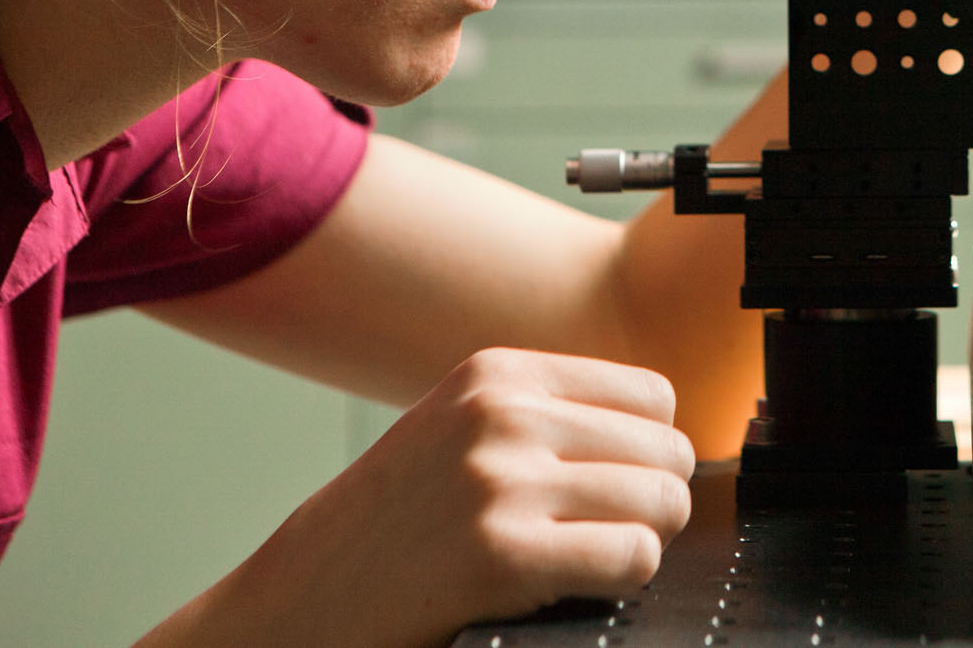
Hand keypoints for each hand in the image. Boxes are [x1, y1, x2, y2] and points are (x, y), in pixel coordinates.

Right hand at [145, 348, 694, 647]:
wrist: (303, 599)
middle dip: (654, 502)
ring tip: (586, 561)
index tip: (617, 490)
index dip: (649, 453)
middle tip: (605, 536)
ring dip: (643, 542)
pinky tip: (574, 588)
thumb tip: (669, 438)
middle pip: (667, 449)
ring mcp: (502, 481)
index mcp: (499, 373)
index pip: (652, 397)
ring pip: (662, 501)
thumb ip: (548, 417)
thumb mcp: (460, 430)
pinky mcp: (503, 553)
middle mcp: (503, 414)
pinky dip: (624, 580)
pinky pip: (634, 556)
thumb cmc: (395, 525)